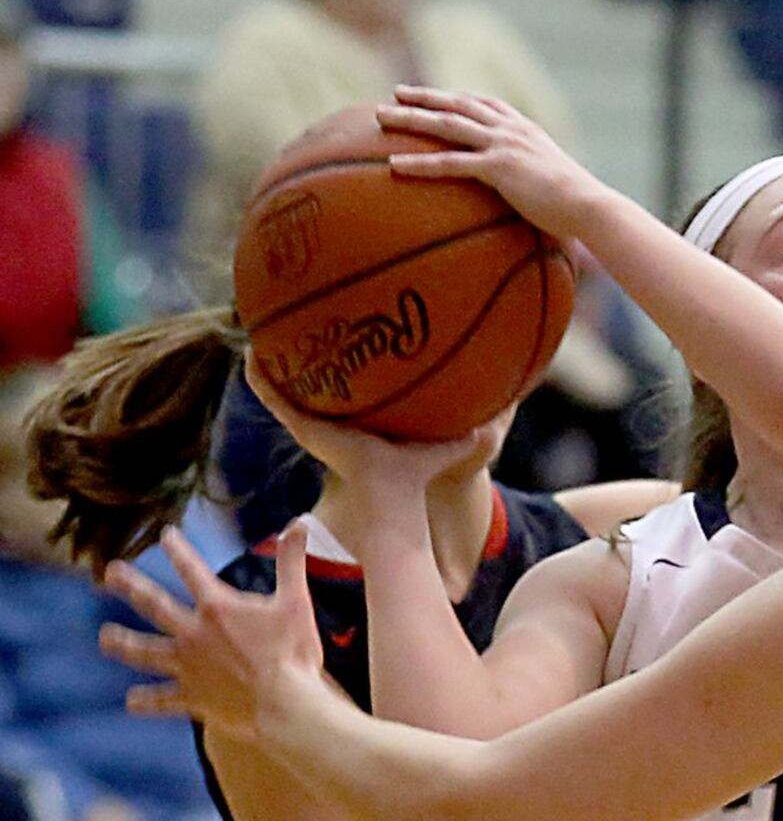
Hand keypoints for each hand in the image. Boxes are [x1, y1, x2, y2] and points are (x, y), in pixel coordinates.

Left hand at [101, 524, 325, 739]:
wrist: (286, 706)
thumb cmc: (294, 653)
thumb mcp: (296, 602)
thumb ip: (291, 562)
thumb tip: (300, 523)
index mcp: (217, 608)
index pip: (192, 570)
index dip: (178, 550)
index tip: (166, 535)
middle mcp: (194, 634)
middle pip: (155, 605)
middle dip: (131, 587)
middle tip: (110, 574)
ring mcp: (190, 668)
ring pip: (148, 652)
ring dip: (124, 643)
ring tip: (105, 638)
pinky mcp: (194, 698)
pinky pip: (164, 699)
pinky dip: (147, 702)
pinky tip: (131, 702)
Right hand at [243, 352, 478, 505]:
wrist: (395, 495)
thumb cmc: (415, 475)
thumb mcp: (441, 445)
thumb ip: (460, 435)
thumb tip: (492, 425)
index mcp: (355, 425)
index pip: (339, 394)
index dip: (332, 371)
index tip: (329, 341)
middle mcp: (329, 424)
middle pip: (305, 387)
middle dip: (295, 357)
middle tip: (287, 325)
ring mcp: (312, 426)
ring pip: (280, 391)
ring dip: (268, 363)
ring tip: (257, 330)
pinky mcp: (303, 429)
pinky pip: (274, 399)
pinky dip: (261, 378)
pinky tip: (251, 352)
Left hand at [377, 88, 603, 238]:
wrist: (590, 205)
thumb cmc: (580, 207)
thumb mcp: (557, 186)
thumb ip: (540, 185)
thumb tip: (540, 205)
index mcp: (525, 129)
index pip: (485, 103)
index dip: (457, 98)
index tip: (436, 95)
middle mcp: (510, 129)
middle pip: (458, 104)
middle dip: (425, 96)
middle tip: (396, 93)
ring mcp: (502, 145)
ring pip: (446, 124)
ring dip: (410, 118)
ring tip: (379, 116)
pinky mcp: (497, 168)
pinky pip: (450, 164)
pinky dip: (420, 163)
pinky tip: (395, 164)